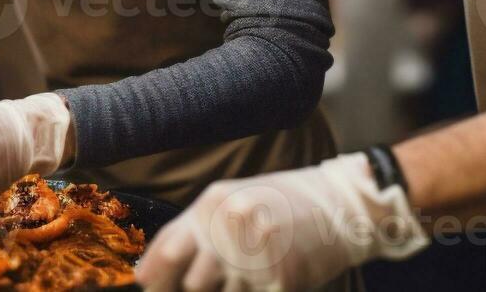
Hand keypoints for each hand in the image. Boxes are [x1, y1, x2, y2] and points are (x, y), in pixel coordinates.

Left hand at [136, 153, 428, 291]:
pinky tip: (264, 283)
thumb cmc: (278, 204)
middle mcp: (234, 228)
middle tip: (220, 280)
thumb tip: (146, 273)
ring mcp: (260, 256)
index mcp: (216, 205)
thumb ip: (190, 232)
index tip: (153, 288)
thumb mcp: (230, 202)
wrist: (339, 205)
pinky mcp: (282, 282)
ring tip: (247, 277)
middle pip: (192, 284)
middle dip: (196, 291)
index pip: (166, 253)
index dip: (155, 280)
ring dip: (229, 291)